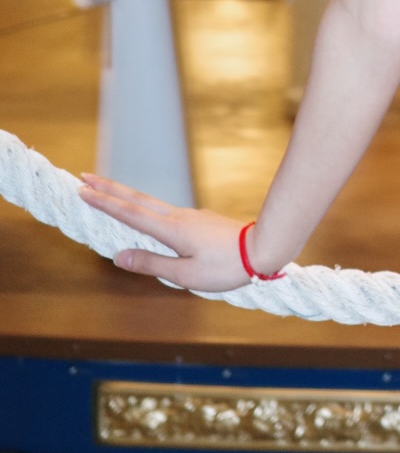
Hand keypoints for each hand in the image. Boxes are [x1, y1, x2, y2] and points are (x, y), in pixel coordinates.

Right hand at [77, 174, 253, 291]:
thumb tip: (119, 256)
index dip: (104, 202)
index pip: (130, 213)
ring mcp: (190, 216)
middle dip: (109, 188)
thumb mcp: (186, 275)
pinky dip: (146, 209)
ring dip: (126, 197)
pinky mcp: (199, 221)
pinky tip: (145, 218)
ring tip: (107, 193)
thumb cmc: (226, 267)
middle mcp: (178, 217)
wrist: (264, 249)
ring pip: (151, 204)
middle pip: (137, 199)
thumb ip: (151, 264)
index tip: (82, 189)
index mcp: (172, 230)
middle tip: (84, 176)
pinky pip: (165, 213)